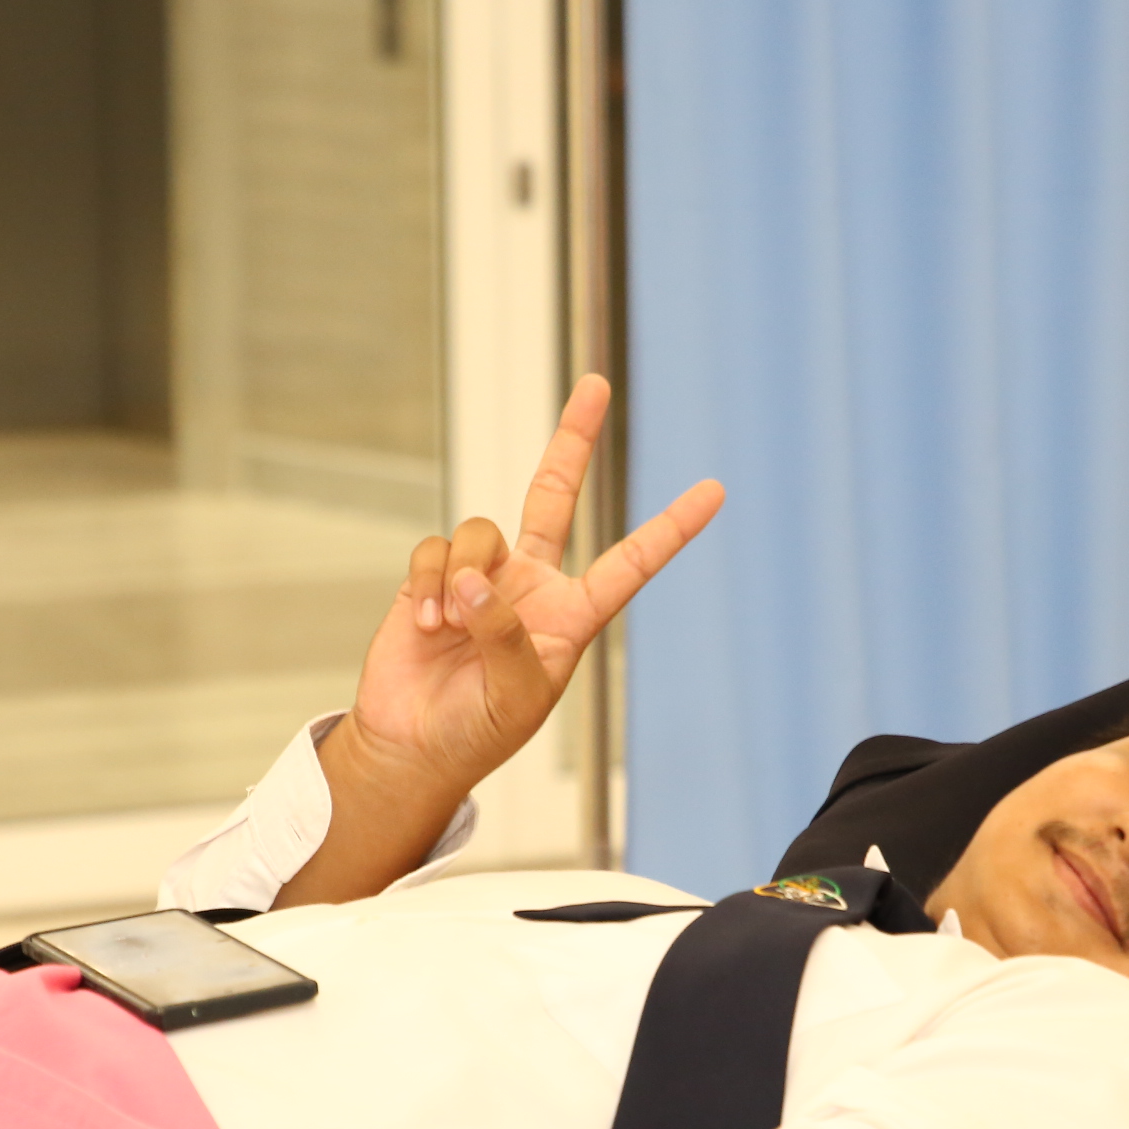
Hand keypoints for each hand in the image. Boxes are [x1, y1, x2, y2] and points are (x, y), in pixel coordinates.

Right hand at [342, 375, 726, 802]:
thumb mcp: (516, 696)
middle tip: (597, 384)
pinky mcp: (432, 575)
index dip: (671, 529)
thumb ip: (507, 636)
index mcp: (571, 615)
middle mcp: (532, 584)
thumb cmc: (477, 730)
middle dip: (574, 437)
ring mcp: (481, 575)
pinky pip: (433, 549)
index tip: (716, 490)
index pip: (630, 564)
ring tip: (449, 626)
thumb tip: (477, 579)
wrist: (413, 744)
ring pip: (479, 530)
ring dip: (461, 577)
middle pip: (555, 493)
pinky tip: (423, 622)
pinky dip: (427, 581)